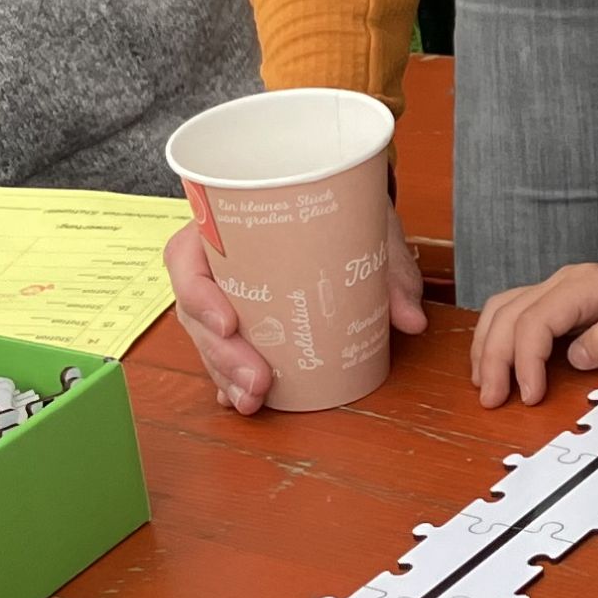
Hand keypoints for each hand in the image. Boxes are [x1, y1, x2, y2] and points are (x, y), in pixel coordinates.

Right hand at [163, 176, 427, 414]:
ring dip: (226, 374)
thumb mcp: (362, 220)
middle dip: (221, 355)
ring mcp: (221, 291)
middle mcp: (214, 259)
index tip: (229, 324)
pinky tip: (244, 400)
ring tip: (254, 399)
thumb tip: (410, 319)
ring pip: (206, 338)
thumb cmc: (336, 201)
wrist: (341, 197)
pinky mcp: (236, 317)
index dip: (199, 295)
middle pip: (195, 311)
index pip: (186, 257)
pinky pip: (221, 350)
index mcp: (224, 223)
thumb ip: (387, 268)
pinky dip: (232, 377)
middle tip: (257, 382)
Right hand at [472, 262, 597, 407]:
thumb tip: (577, 356)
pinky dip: (494, 339)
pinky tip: (493, 366)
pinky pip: (509, 314)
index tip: (531, 396)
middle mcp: (563, 282)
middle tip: (494, 399)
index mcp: (586, 284)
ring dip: (487, 348)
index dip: (526, 359)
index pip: (537, 319)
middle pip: (509, 314)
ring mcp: (555, 291)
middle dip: (495, 359)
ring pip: (500, 310)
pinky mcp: (552, 305)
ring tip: (485, 386)